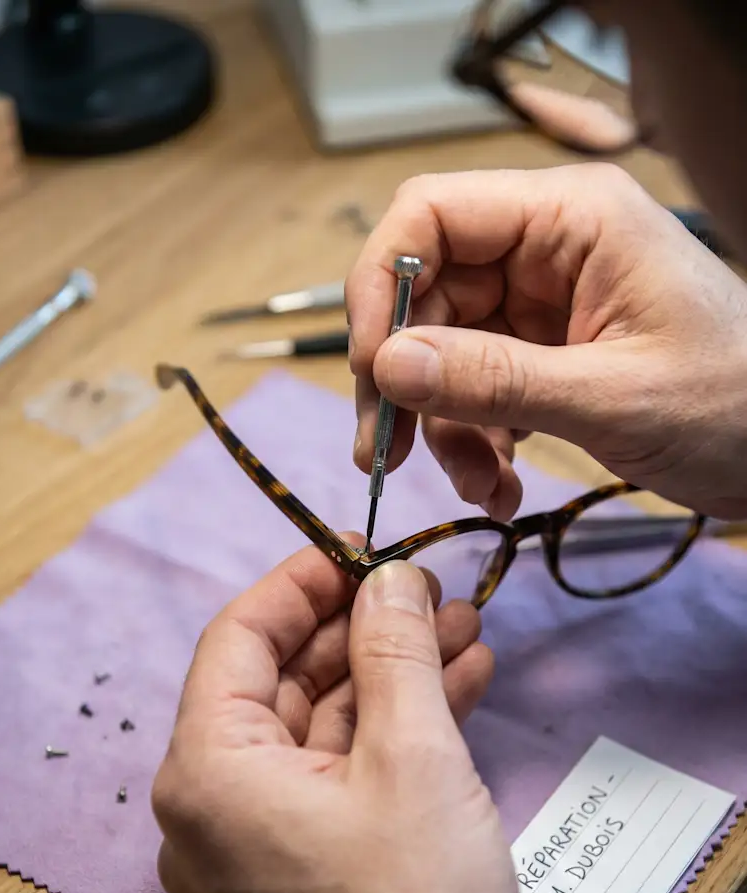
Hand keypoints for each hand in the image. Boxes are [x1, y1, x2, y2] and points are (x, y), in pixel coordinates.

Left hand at [152, 542, 534, 892]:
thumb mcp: (414, 755)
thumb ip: (395, 649)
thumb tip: (392, 576)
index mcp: (208, 771)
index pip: (240, 639)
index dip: (305, 583)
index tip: (366, 551)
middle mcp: (215, 805)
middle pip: (287, 682)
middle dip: (368, 632)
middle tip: (436, 592)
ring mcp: (258, 844)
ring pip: (324, 729)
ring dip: (395, 679)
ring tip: (467, 631)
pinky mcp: (304, 872)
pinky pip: (340, 778)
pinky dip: (396, 734)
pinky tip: (460, 688)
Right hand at [347, 164, 746, 519]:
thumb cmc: (733, 405)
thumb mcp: (612, 397)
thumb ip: (497, 380)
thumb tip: (387, 366)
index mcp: (569, 220)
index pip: (431, 214)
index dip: (381, 284)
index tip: (371, 367)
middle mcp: (545, 250)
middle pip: (425, 293)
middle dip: (402, 378)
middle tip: (384, 451)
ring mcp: (541, 305)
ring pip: (442, 353)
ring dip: (443, 427)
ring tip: (478, 486)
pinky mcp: (541, 355)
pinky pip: (474, 391)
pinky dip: (474, 443)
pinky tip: (499, 488)